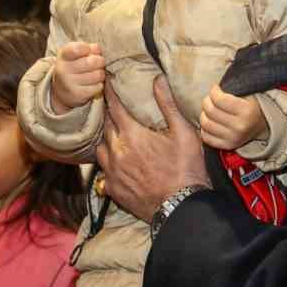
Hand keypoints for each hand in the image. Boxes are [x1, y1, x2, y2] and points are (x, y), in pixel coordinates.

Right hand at [50, 42, 104, 113]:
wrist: (61, 90)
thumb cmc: (72, 67)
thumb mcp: (75, 54)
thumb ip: (87, 48)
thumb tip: (97, 49)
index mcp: (63, 55)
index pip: (77, 49)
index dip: (87, 48)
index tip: (87, 50)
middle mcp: (63, 69)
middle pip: (92, 62)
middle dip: (100, 61)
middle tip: (99, 63)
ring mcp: (69, 83)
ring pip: (97, 75)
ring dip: (100, 74)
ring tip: (95, 74)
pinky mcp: (77, 95)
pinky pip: (98, 87)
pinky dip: (99, 84)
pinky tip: (92, 83)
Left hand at [95, 77, 209, 220]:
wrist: (180, 207)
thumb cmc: (186, 169)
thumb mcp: (183, 133)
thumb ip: (168, 105)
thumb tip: (157, 79)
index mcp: (132, 134)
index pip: (114, 106)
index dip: (110, 93)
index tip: (106, 82)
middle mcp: (116, 151)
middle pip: (105, 126)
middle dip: (108, 115)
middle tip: (112, 107)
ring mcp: (111, 171)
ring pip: (101, 148)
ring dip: (106, 139)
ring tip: (114, 135)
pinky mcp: (112, 188)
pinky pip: (103, 170)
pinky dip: (108, 162)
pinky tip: (116, 162)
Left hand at [199, 86, 268, 150]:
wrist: (263, 125)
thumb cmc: (252, 106)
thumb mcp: (248, 93)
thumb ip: (232, 89)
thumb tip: (213, 88)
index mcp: (246, 111)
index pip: (219, 99)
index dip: (213, 91)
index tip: (215, 88)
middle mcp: (239, 126)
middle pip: (210, 111)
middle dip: (207, 101)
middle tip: (210, 98)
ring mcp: (233, 138)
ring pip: (205, 124)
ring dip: (204, 114)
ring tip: (209, 109)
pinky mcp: (228, 146)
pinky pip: (206, 137)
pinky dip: (204, 129)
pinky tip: (210, 122)